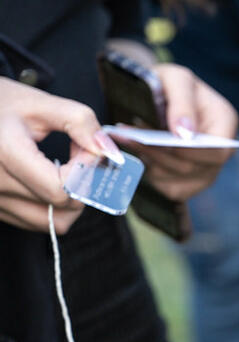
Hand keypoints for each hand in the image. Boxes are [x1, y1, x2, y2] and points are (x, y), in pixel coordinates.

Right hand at [0, 78, 124, 232]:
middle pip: (64, 207)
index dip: (85, 171)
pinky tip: (49, 179)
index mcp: (6, 153)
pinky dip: (55, 206)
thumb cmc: (5, 106)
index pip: (63, 189)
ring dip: (73, 200)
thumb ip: (80, 122)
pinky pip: (41, 222)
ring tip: (64, 169)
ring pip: (56, 222)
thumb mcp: (42, 103)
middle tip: (78, 154)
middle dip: (84, 182)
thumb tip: (109, 152)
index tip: (85, 148)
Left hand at [121, 64, 237, 200]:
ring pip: (177, 180)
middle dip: (159, 154)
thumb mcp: (174, 79)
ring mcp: (206, 170)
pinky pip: (168, 187)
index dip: (189, 152)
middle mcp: (220, 151)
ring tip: (129, 139)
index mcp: (224, 123)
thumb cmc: (167, 83)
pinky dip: (149, 172)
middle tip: (128, 136)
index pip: (217, 152)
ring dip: (150, 162)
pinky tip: (140, 152)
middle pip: (193, 168)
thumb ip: (182, 102)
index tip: (156, 139)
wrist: (155, 95)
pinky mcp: (187, 182)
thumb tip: (186, 133)